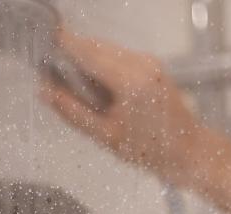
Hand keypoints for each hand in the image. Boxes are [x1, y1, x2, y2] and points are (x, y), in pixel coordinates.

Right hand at [42, 30, 206, 185]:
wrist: (189, 152)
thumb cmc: (150, 150)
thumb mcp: (104, 136)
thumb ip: (71, 111)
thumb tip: (43, 92)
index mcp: (130, 81)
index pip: (86, 51)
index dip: (61, 45)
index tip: (41, 44)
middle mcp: (141, 64)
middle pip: (95, 45)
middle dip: (71, 53)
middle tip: (49, 71)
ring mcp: (149, 61)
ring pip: (106, 48)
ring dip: (85, 58)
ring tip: (68, 81)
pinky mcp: (152, 65)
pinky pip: (118, 56)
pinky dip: (101, 63)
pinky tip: (93, 84)